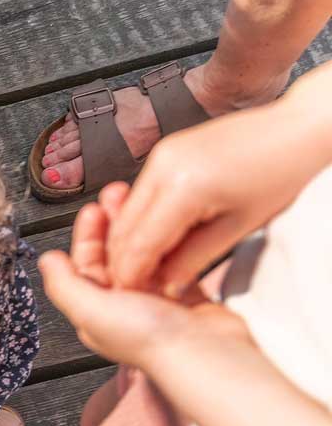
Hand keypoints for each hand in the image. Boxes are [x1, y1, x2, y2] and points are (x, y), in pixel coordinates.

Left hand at [40, 203, 245, 372]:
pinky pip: (171, 260)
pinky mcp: (184, 294)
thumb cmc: (149, 339)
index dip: (86, 235)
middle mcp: (121, 307)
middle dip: (113, 225)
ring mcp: (154, 300)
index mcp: (94, 311)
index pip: (83, 265)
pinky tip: (171, 226)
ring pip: (142, 254)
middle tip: (118, 196)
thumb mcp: (91, 310)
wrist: (206, 352)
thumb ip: (65, 285)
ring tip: (146, 204)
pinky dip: (168, 242)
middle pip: (113, 256)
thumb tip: (45, 261)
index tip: (93, 208)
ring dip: (140, 229)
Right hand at [106, 96, 329, 295]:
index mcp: (184, 186)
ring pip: (128, 211)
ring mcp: (162, 154)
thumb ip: (194, 259)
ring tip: (152, 264)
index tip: (135, 297)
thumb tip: (165, 283)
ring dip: (132, 241)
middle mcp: (164, 165)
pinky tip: (160, 236)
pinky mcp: (165, 152)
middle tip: (139, 286)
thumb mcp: (239, 227)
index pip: (139, 244)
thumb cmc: (283, 171)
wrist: (299, 128)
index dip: (132, 276)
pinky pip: (142, 194)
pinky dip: (143, 219)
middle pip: (124, 228)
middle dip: (125, 260)